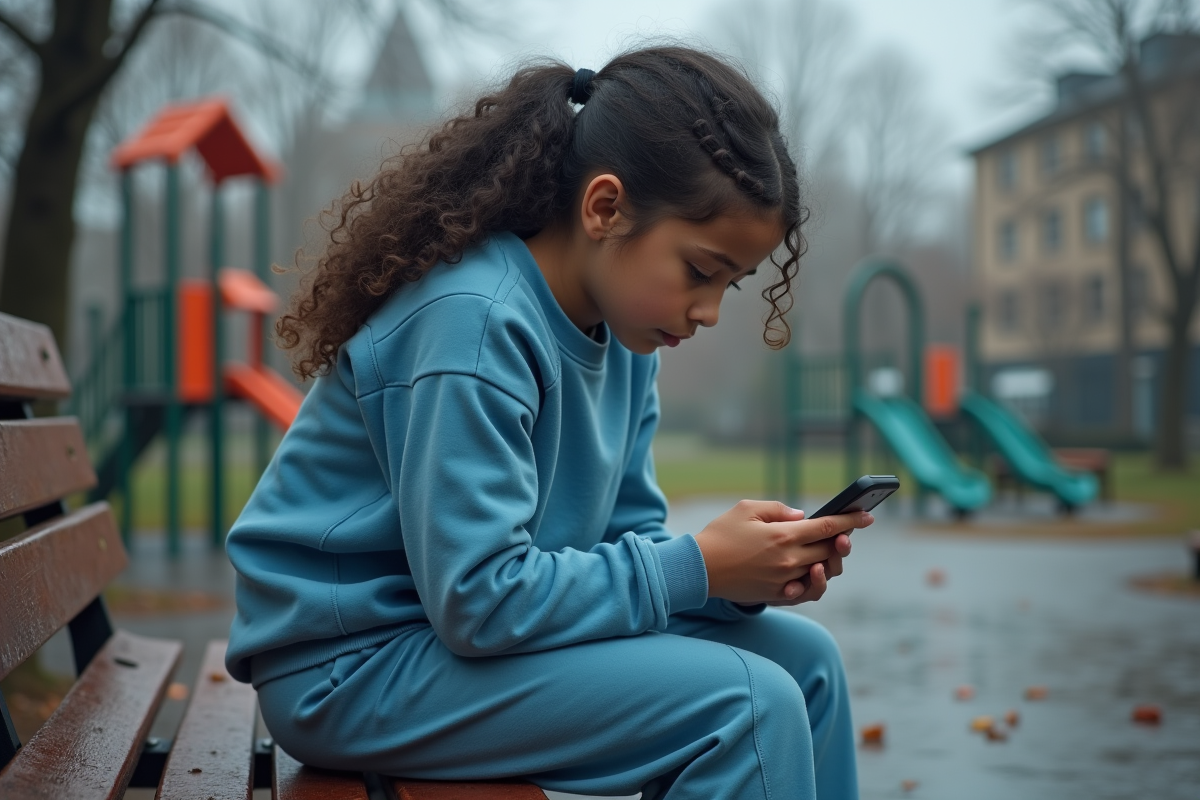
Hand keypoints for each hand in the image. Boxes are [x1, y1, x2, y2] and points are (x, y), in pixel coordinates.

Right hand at [693, 500, 871, 605]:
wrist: (699, 569)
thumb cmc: (720, 534)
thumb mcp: (746, 509)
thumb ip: (779, 509)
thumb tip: (801, 516)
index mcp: (783, 536)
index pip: (828, 527)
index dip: (850, 520)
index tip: (867, 515)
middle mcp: (789, 560)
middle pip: (829, 550)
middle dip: (842, 540)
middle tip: (844, 533)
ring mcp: (784, 581)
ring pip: (822, 573)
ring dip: (829, 561)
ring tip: (826, 552)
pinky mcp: (777, 596)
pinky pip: (807, 592)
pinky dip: (813, 582)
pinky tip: (811, 571)